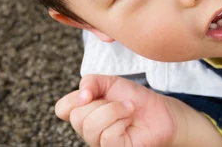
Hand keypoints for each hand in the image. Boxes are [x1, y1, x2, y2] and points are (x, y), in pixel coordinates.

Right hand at [55, 75, 177, 146]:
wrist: (159, 111)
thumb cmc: (134, 98)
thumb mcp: (111, 82)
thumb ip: (91, 81)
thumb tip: (81, 94)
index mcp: (84, 111)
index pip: (62, 109)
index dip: (73, 99)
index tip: (89, 93)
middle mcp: (88, 130)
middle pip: (77, 116)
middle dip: (102, 103)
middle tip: (119, 102)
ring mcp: (99, 143)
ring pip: (91, 125)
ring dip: (114, 110)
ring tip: (128, 109)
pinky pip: (107, 135)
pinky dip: (121, 121)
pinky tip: (129, 121)